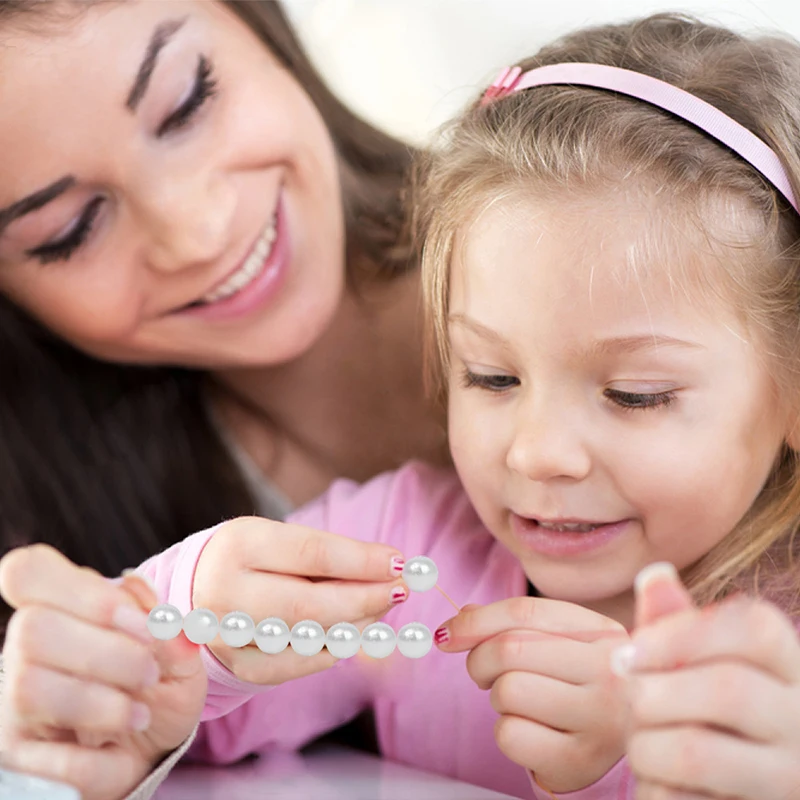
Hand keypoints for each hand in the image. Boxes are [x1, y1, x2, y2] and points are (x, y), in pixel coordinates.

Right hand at [0, 544, 206, 799]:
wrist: (151, 745)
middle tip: (150, 673)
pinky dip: (100, 761)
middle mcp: (23, 649)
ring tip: (140, 714)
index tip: (141, 622)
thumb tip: (144, 596)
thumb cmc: (158, 683)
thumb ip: (166, 626)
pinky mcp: (16, 756)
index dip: (87, 593)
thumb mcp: (177, 651)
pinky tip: (122, 753)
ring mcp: (12, 702)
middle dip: (108, 653)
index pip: (29, 571)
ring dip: (101, 705)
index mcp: (60, 606)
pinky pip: (50, 757)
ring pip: (30, 688)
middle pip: (33, 628)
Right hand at [192, 516, 406, 684]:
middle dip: (365, 598)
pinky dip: (334, 649)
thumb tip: (390, 567)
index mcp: (239, 544)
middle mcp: (225, 592)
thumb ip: (330, 553)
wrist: (198, 588)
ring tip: (380, 607)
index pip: (312, 553)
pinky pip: (301, 665)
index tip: (400, 562)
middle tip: (400, 591)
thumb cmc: (256, 557)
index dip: (361, 560)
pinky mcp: (240, 667)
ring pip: (310, 638)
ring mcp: (229, 635)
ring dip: (357, 625)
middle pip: (311, 603)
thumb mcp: (281, 539)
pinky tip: (352, 632)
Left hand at [435, 596, 628, 791]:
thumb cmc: (582, 684)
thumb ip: (516, 623)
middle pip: (509, 650)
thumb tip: (462, 616)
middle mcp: (612, 671)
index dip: (476, 620)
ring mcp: (601, 718)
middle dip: (479, 661)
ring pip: (507, 691)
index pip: (525, 612)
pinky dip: (508, 733)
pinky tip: (534, 733)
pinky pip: (510, 735)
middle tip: (484, 674)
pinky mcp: (581, 761)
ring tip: (524, 704)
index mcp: (604, 632)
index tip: (446, 633)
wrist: (625, 747)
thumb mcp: (563, 643)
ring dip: (499, 699)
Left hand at [621, 564, 799, 799]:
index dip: (681, 633)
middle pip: (727, 688)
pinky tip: (661, 785)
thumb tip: (654, 572)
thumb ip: (674, 626)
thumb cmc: (699, 723)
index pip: (757, 628)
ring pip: (699, 750)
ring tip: (644, 749)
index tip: (629, 652)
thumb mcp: (689, 669)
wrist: (720, 797)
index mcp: (791, 668)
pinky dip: (657, 789)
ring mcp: (791, 778)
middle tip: (632, 703)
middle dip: (654, 693)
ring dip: (647, 746)